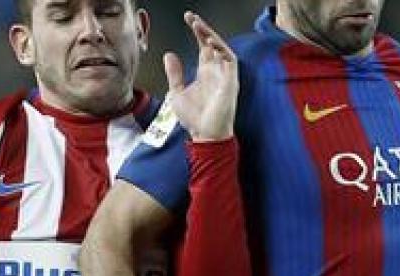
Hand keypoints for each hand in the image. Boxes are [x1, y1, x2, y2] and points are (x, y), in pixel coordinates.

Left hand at [163, 12, 238, 142]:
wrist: (205, 135)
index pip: (203, 46)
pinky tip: (209, 43)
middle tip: (191, 17)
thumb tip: (168, 55)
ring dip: (210, 35)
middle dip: (203, 28)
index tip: (188, 19)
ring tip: (198, 26)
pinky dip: (221, 49)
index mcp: (205, 72)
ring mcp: (225, 75)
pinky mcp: (231, 81)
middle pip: (212, 43)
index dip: (197, 32)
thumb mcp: (177, 92)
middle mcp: (216, 71)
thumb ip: (174, 73)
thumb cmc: (195, 119)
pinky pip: (230, 59)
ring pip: (221, 48)